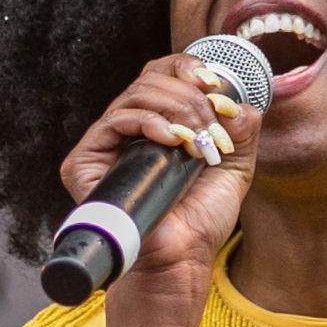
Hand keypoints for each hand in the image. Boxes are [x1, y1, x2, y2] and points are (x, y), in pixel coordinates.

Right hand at [57, 53, 262, 283]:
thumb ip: (242, 129)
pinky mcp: (84, 162)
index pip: (163, 75)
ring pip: (136, 94)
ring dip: (177, 111)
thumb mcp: (234, 165)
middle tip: (212, 129)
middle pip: (151, 79)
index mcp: (157, 124)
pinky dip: (148, 121)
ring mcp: (105, 144)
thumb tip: (238, 103)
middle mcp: (128, 129)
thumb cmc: (200, 219)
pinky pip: (115, 120)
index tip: (214, 85)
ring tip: (198, 143)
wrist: (180, 258)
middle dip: (190, 99)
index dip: (187, 68)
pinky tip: (171, 139)